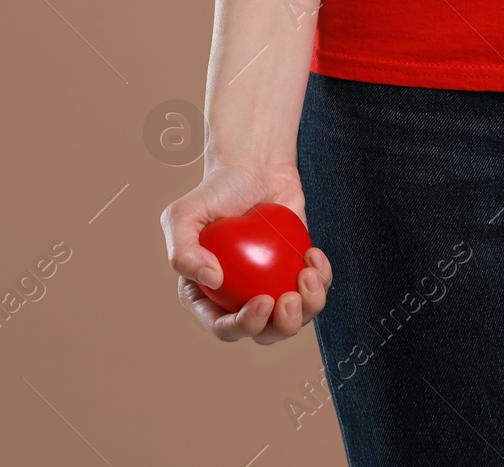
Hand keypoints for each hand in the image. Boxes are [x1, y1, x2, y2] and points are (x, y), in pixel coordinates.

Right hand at [160, 162, 331, 343]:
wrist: (254, 170)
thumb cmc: (215, 191)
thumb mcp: (183, 215)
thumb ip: (182, 251)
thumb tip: (213, 282)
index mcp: (206, 294)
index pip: (222, 326)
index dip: (243, 325)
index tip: (263, 300)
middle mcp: (238, 298)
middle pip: (262, 333)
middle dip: (281, 326)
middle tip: (290, 297)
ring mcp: (270, 289)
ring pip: (293, 320)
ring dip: (309, 307)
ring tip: (310, 275)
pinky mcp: (295, 276)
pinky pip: (314, 293)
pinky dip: (321, 281)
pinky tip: (314, 255)